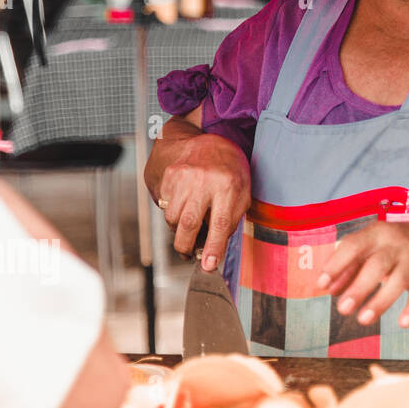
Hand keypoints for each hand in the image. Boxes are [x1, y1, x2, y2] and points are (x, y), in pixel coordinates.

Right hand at [158, 133, 250, 270]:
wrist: (207, 142)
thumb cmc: (230, 170)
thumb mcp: (243, 191)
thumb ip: (232, 218)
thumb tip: (214, 249)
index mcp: (228, 185)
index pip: (220, 223)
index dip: (213, 247)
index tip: (208, 265)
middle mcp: (204, 181)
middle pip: (189, 223)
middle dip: (187, 246)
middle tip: (189, 255)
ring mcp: (183, 177)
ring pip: (173, 218)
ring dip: (179, 231)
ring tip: (190, 227)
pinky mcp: (169, 176)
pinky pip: (165, 206)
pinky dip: (173, 214)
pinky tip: (184, 207)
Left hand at [317, 222, 408, 328]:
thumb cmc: (394, 246)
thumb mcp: (372, 246)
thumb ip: (349, 266)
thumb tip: (328, 289)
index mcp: (377, 234)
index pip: (354, 245)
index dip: (336, 264)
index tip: (321, 284)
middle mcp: (397, 245)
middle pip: (377, 265)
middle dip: (360, 287)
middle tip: (342, 309)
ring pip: (399, 281)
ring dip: (381, 301)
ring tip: (363, 320)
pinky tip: (402, 323)